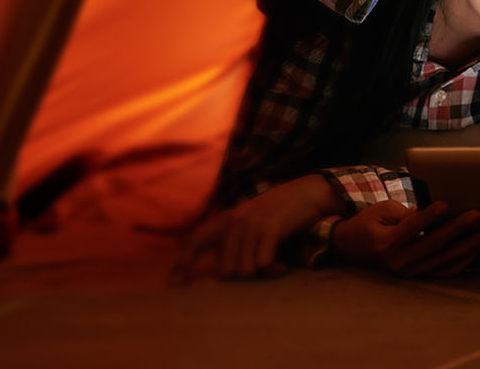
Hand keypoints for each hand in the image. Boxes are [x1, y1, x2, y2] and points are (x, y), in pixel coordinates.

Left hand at [171, 174, 342, 282]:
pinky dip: (273, 271)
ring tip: (275, 266)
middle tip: (261, 271)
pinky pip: (262, 265)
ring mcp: (250, 225)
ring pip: (243, 271)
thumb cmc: (278, 212)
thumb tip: (221, 269)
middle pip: (226, 270)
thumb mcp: (249, 220)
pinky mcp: (268, 230)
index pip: (195, 242)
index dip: (182, 265)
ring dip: (261, 274)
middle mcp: (233, 222)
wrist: (306, 193)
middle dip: (243, 276)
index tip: (172, 286)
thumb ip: (233, 239)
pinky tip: (282, 267)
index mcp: (226, 220)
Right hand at [331, 200, 479, 277]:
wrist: (352, 247)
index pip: (412, 227)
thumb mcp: (382, 210)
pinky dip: (462, 261)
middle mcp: (398, 261)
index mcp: (386, 243)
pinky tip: (476, 248)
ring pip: (444, 261)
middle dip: (458, 229)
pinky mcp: (417, 276)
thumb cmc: (368, 224)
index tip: (447, 203)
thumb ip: (408, 212)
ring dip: (468, 247)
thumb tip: (434, 212)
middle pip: (434, 245)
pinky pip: (444, 271)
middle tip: (477, 215)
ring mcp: (409, 272)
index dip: (429, 215)